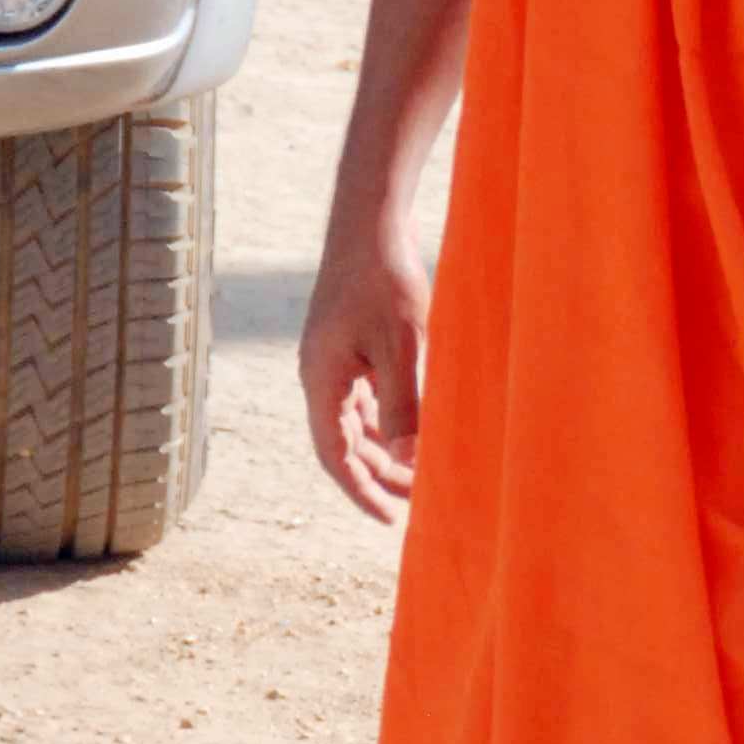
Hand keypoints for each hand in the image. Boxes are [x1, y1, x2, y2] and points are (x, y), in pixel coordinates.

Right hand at [300, 226, 428, 524]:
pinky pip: (364, 400)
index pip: (335, 456)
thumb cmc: (386, 279)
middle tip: (421, 502)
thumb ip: (405, 403)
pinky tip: (416, 433)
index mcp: (322, 381)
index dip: (362, 491)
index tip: (390, 520)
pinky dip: (387, 422)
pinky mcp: (349, 347)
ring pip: (355, 424)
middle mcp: (320, 376)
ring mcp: (333, 361)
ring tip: (423, 474)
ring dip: (385, 451)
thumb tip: (409, 458)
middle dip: (380, 476)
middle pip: (345, 444)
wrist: (371, 224)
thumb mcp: (403, 344)